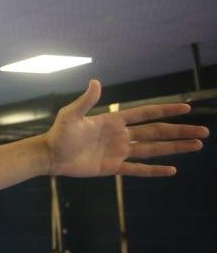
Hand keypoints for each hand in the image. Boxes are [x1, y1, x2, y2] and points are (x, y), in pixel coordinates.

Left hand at [43, 80, 205, 177]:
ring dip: (175, 148)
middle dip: (180, 131)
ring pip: (153, 150)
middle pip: (157, 132)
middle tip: (204, 131)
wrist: (49, 156)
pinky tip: (172, 170)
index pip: (146, 114)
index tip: (186, 107)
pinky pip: (138, 169)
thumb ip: (85, 101)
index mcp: (114, 121)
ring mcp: (119, 152)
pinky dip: (154, 170)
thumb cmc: (58, 134)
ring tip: (197, 145)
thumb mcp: (71, 115)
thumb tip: (95, 82)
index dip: (166, 110)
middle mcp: (121, 136)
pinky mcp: (113, 167)